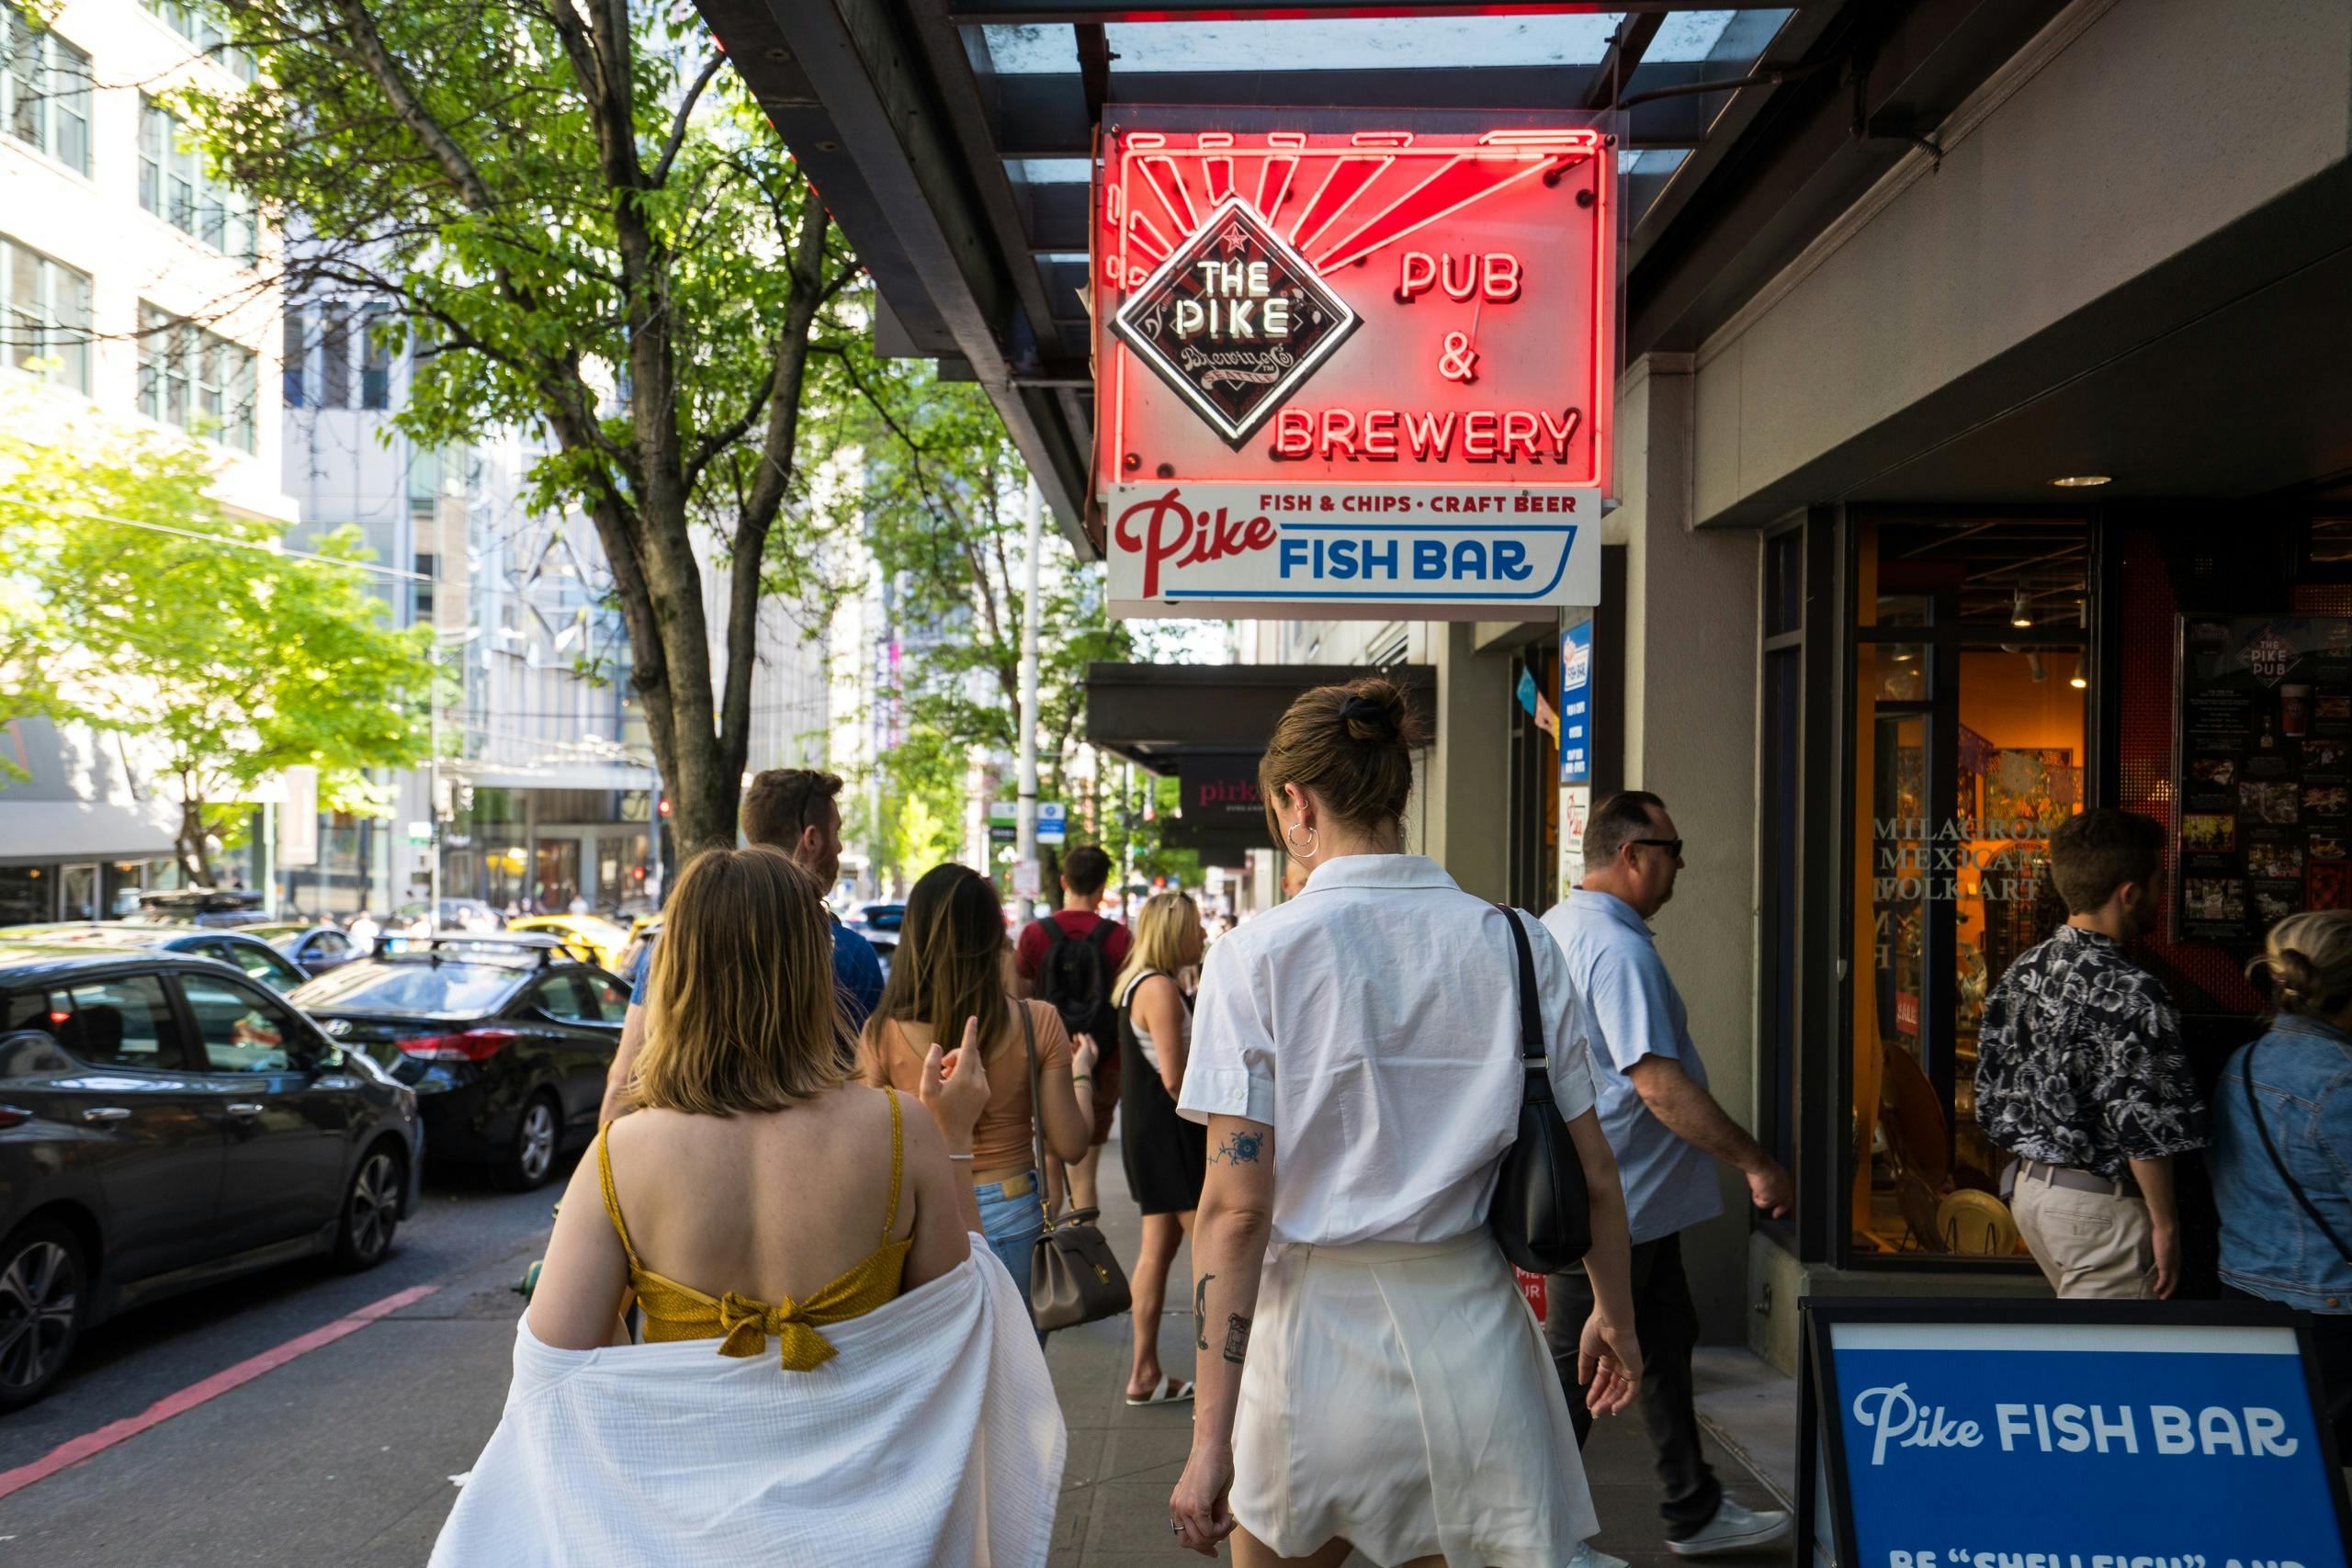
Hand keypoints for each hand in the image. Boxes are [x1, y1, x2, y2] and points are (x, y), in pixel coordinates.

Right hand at [918, 1017, 988, 1143]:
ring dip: (963, 1063)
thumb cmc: (935, 1113)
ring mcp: (984, 1088)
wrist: (952, 1136)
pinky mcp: (986, 1094)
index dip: (970, 1032)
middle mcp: (977, 1082)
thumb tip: (937, 1046)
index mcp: (963, 1079)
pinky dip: (968, 1072)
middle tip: (943, 1066)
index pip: (968, 1048)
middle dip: (958, 1053)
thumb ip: (931, 1065)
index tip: (973, 1018)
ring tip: (946, 1077)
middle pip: (972, 1054)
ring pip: (976, 1063)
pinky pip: (979, 1074)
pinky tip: (955, 1084)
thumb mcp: (927, 1089)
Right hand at [1071, 1032, 1099, 1076]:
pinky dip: (1072, 1049)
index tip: (1084, 1033)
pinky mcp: (1077, 1062)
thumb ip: (1084, 1039)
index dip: (1088, 1037)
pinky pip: (1075, 1053)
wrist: (1079, 1071)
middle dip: (1080, 1040)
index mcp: (1095, 1052)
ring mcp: (1083, 1059)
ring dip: (1075, 1044)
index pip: (1092, 1043)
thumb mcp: (1086, 1046)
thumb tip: (1080, 1034)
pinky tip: (1069, 1045)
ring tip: (1071, 1040)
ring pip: (1079, 1049)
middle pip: (1085, 1045)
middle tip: (1075, 1035)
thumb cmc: (1084, 1058)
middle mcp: (1090, 1056)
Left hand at [1168, 1443, 1235, 1556]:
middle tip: (1227, 1527)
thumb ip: (1212, 1514)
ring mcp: (1185, 1507)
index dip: (1200, 1546)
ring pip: (1202, 1539)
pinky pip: (1209, 1531)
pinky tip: (1229, 1514)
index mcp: (1178, 1505)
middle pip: (1191, 1542)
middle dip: (1212, 1542)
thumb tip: (1218, 1532)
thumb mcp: (1212, 1496)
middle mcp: (1177, 1508)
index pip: (1183, 1537)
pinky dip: (1223, 1528)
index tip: (1215, 1549)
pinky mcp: (1196, 1506)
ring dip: (1220, 1533)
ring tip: (1229, 1517)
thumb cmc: (1215, 1466)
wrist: (1213, 1446)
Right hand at [1577, 1312, 1642, 1416]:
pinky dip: (1624, 1401)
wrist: (1609, 1322)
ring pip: (1621, 1391)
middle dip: (1602, 1400)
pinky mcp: (1636, 1370)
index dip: (1595, 1392)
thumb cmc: (1596, 1331)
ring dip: (1611, 1403)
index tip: (1588, 1404)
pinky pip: (1632, 1390)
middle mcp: (1619, 1364)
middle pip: (1612, 1387)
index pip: (1602, 1379)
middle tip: (1594, 1412)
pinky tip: (1614, 1409)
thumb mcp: (1586, 1352)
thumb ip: (1585, 1368)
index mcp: (1607, 1357)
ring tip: (1599, 1411)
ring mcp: (1628, 1367)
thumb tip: (1582, 1383)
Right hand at [1746, 1160, 1792, 1218]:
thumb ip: (1773, 1183)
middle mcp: (1785, 1188)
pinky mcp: (1771, 1199)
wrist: (1759, 1164)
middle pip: (1784, 1204)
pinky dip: (1756, 1198)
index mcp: (1786, 1181)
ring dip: (1761, 1196)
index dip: (1785, 1203)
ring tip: (1757, 1186)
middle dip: (1779, 1210)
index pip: (1789, 1195)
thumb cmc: (1762, 1165)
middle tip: (1775, 1215)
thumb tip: (1767, 1187)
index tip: (1782, 1209)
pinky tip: (1756, 1189)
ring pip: (1768, 1203)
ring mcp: (1779, 1195)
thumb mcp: (1770, 1174)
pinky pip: (1761, 1204)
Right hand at [2149, 1223, 2179, 1300]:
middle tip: (2163, 1297)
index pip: (2176, 1275)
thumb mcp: (2166, 1244)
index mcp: (2177, 1260)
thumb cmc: (2165, 1233)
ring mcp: (2172, 1266)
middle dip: (2169, 1291)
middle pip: (2175, 1282)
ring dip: (2166, 1292)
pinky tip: (2156, 1290)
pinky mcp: (2165, 1265)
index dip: (2172, 1283)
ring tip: (2160, 1297)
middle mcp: (2176, 1265)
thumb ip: (2165, 1249)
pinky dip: (2160, 1286)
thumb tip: (2160, 1250)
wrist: (2167, 1230)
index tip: (2166, 1288)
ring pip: (2171, 1283)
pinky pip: (2164, 1280)